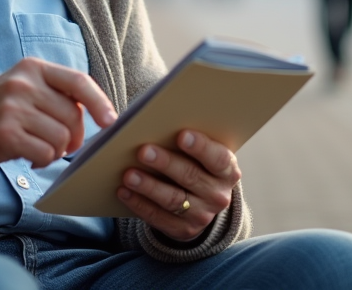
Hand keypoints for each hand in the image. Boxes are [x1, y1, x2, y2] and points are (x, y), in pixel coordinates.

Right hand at [0, 57, 116, 168]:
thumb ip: (55, 93)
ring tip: (40, 149)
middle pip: (73, 117)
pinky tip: (31, 159)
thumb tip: (97, 114)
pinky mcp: (6, 135)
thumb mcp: (23, 86)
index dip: (100, 102)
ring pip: (61, 138)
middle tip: (62, 145)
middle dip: (74, 137)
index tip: (111, 121)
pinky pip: (46, 154)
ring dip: (57, 151)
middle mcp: (23, 84)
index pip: (78, 82)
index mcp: (33, 68)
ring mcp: (13, 109)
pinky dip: (44, 161)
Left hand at [115, 129, 240, 241]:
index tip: (182, 135)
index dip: (201, 147)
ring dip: (148, 186)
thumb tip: (159, 121)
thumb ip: (188, 140)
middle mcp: (218, 195)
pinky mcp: (182, 230)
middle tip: (143, 151)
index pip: (218, 159)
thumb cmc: (196, 164)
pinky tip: (123, 191)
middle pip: (190, 177)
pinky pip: (158, 218)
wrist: (201, 201)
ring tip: (129, 174)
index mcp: (227, 171)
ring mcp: (202, 215)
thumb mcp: (202, 153)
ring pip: (172, 199)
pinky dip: (139, 204)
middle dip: (165, 163)